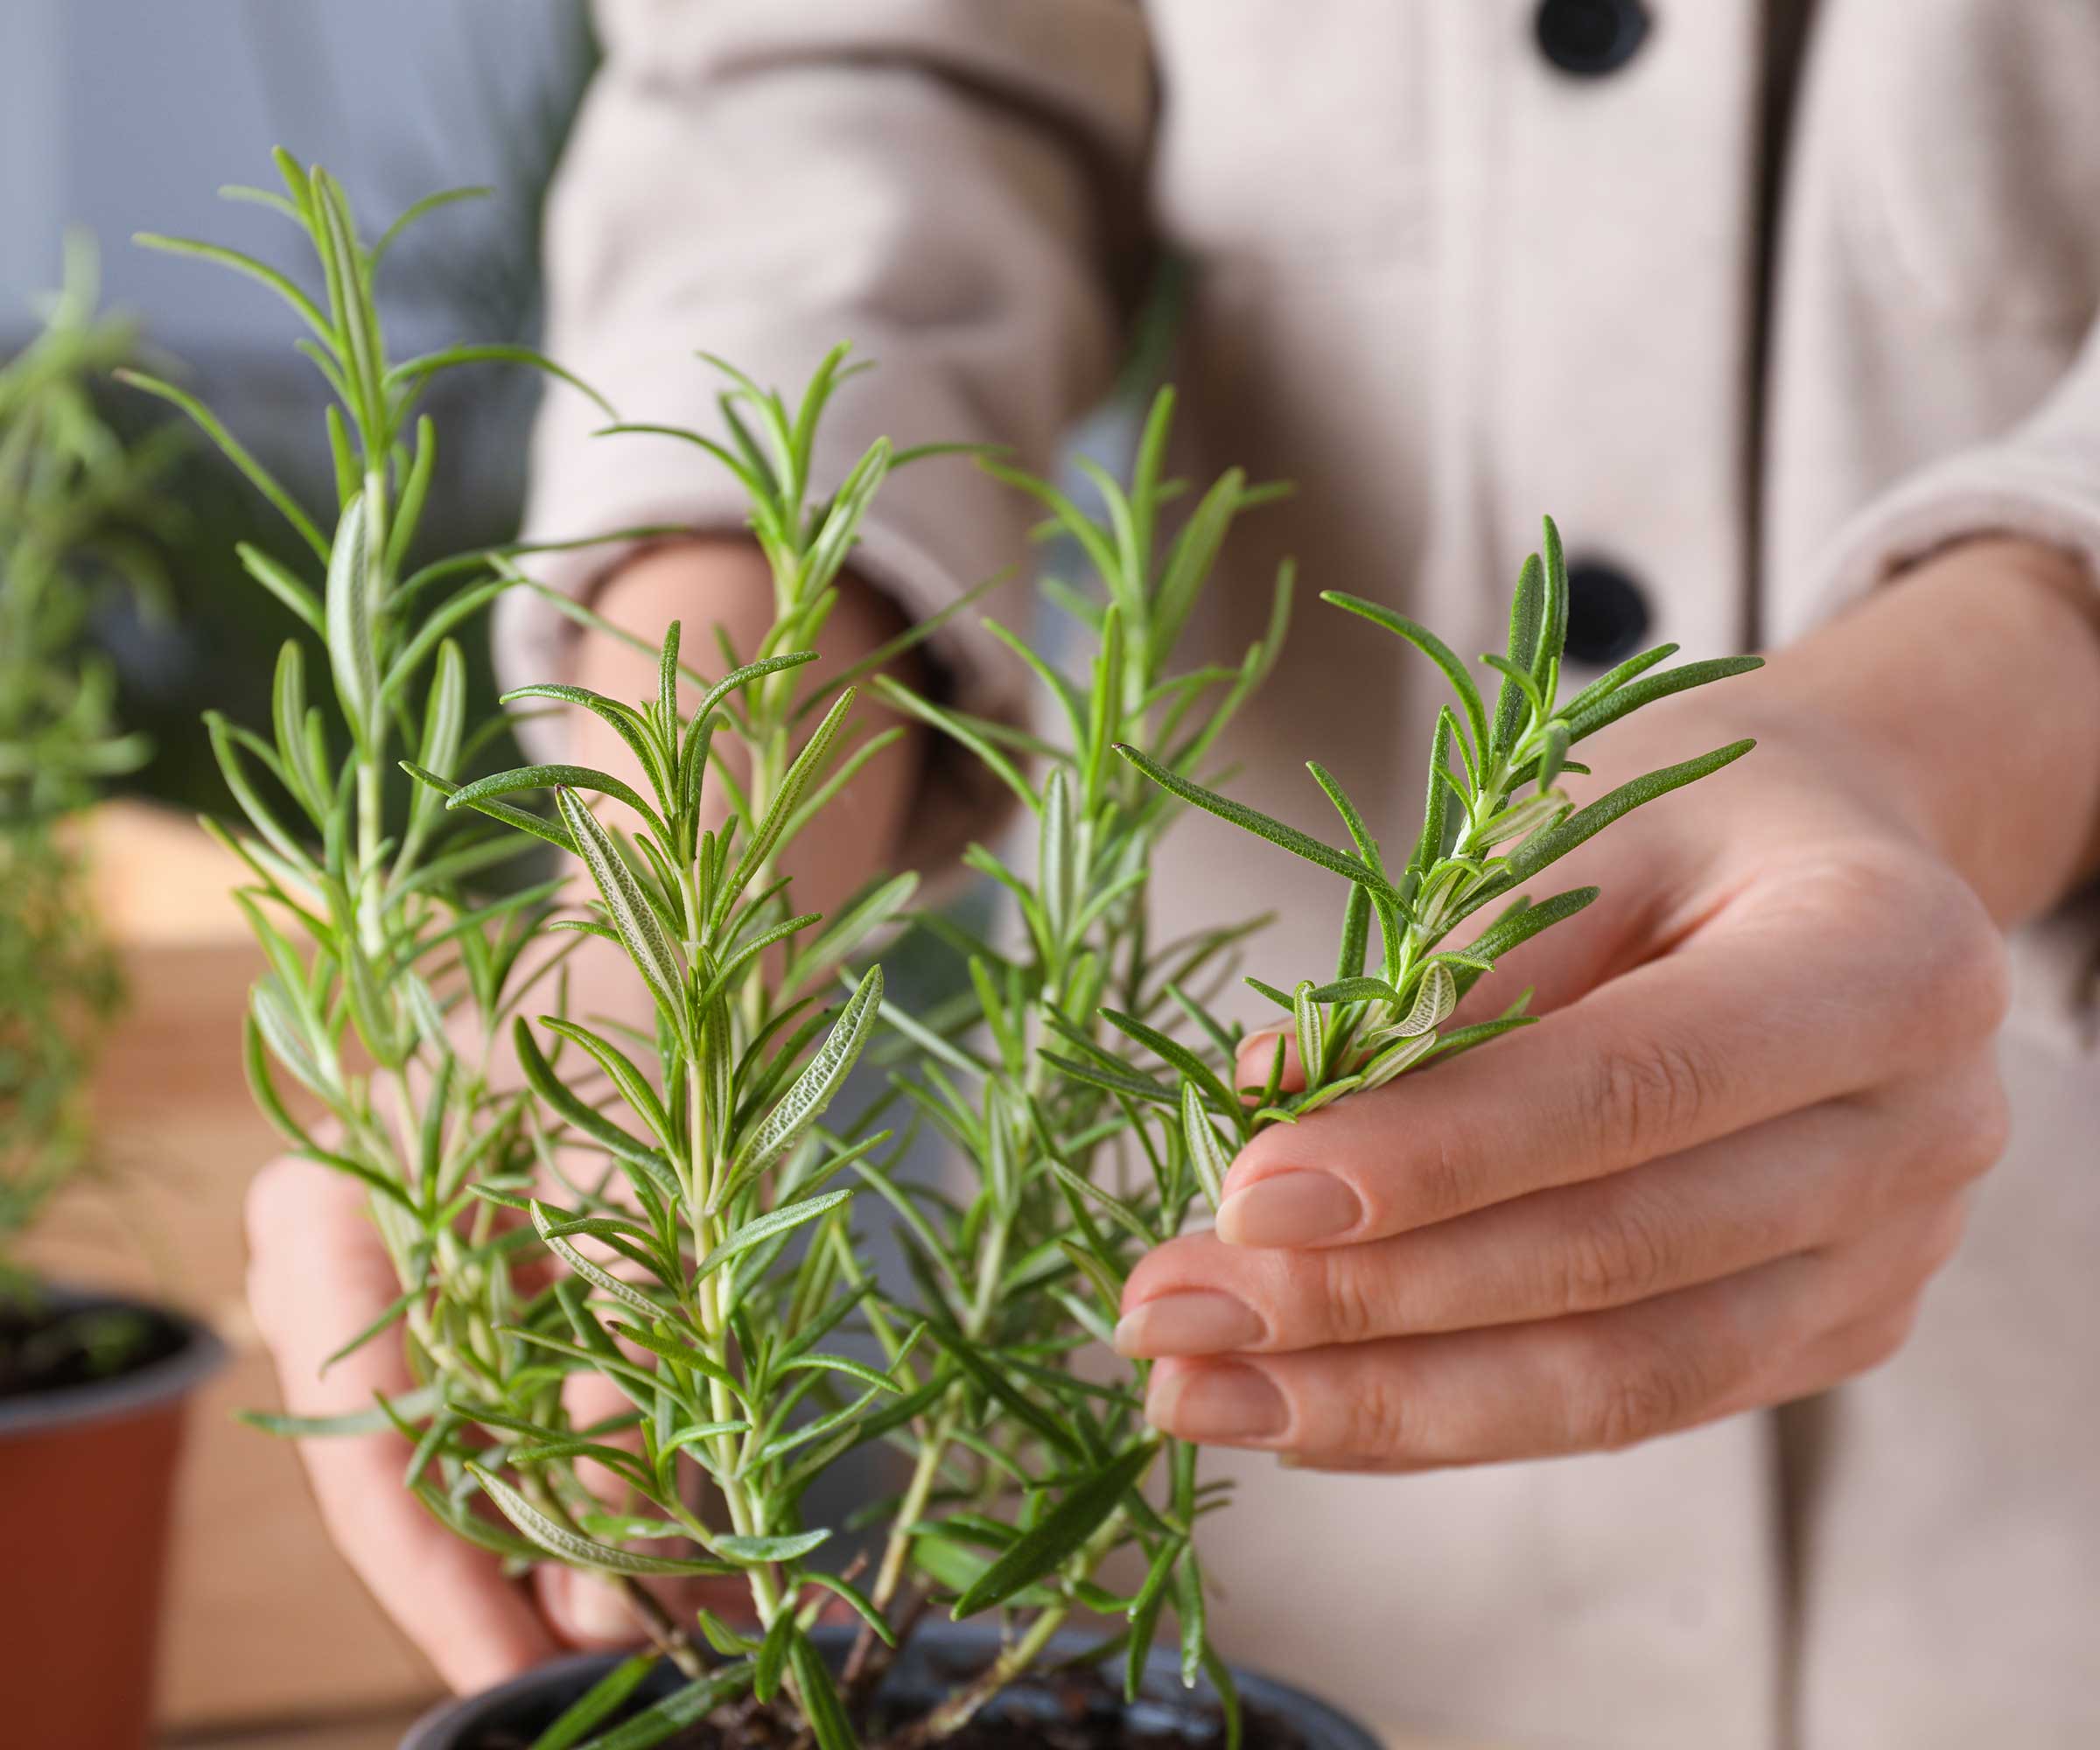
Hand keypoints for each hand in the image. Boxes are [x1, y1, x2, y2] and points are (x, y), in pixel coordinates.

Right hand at [244, 542, 920, 1687]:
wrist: (683, 894)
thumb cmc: (638, 988)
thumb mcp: (630, 1171)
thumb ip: (623, 1346)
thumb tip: (618, 1551)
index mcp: (338, 1215)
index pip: (376, 1448)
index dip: (453, 1584)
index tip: (537, 1668)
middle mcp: (364, 1266)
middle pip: (435, 1478)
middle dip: (540, 1585)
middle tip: (643, 1665)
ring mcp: (440, 1279)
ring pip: (504, 1458)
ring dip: (599, 1550)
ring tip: (698, 1630)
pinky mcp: (518, 1282)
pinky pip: (555, 1406)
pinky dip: (628, 1478)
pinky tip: (699, 1553)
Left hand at [1117, 539, 2099, 1470]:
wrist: (1845, 867)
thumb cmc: (1700, 818)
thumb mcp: (1582, 818)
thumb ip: (1446, 964)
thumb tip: (1264, 1097)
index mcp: (1883, 961)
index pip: (1632, 1089)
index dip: (1433, 1157)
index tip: (1244, 1197)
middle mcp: (1918, 1133)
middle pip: (1615, 1263)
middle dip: (1367, 1305)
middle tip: (1169, 1313)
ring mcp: (1885, 1257)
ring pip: (1615, 1383)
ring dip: (1383, 1403)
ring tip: (1197, 1393)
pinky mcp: (1826, 1334)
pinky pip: (1621, 1410)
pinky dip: (1448, 1419)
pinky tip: (1301, 1410)